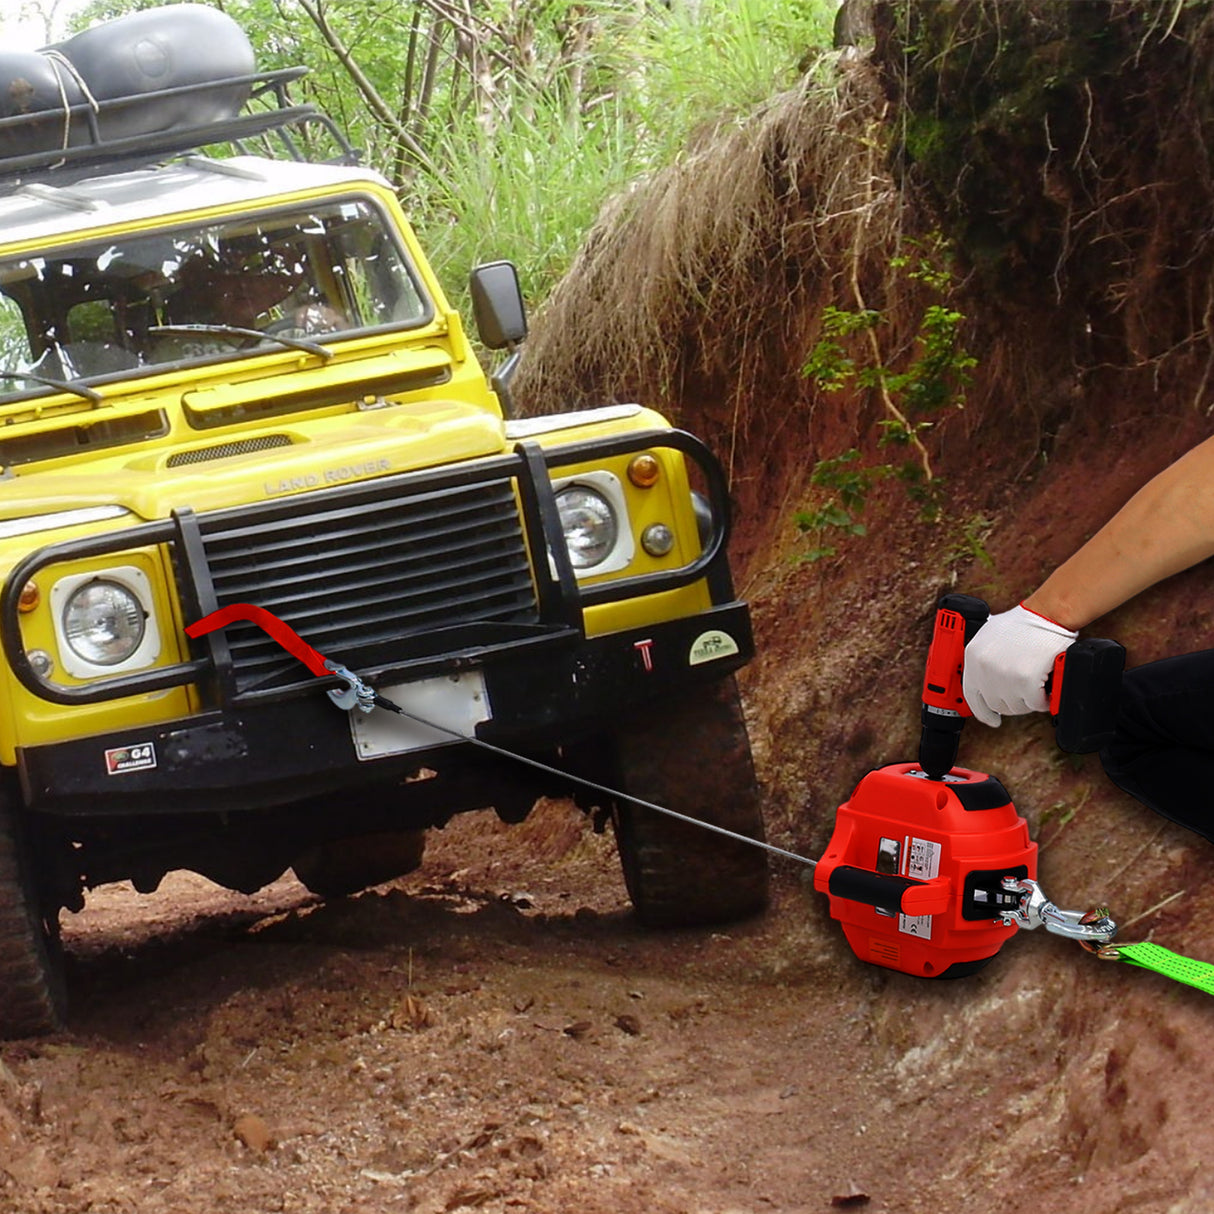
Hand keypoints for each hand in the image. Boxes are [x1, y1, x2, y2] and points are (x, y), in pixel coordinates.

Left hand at [962, 604, 1077, 726]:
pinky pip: (1035, 703)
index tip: (991, 720)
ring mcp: (1003, 675)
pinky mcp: (1025, 680)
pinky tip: (1047, 688)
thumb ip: (983, 658)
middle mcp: (984, 667)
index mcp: (973, 656)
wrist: (1048, 615)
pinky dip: (1044, 700)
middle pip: (996, 704)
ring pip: (1016, 707)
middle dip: (1013, 702)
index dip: (982, 711)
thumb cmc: (1025, 623)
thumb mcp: (990, 634)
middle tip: (1025, 692)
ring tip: (1037, 685)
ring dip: (1029, 701)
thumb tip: (983, 680)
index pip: (971, 695)